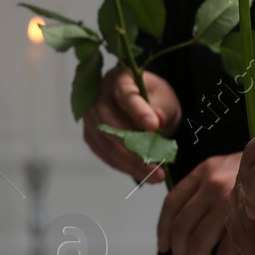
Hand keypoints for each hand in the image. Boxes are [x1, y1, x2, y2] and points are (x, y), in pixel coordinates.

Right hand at [80, 65, 181, 182]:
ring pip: (106, 143)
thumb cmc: (152, 98)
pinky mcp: (90, 136)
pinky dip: (124, 166)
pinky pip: (104, 154)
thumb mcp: (164, 99)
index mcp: (117, 79)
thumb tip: (157, 121)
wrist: (141, 105)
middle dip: (134, 147)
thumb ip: (162, 109)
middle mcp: (97, 96)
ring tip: (155, 175)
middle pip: (108, 123)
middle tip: (157, 164)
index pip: (125, 95)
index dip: (138, 111)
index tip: (154, 126)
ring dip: (131, 163)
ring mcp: (89, 118)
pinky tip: (142, 173)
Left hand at [158, 153, 239, 254]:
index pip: (172, 204)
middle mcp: (214, 186)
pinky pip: (226, 250)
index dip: (163, 229)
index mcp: (204, 172)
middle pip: (184, 227)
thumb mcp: (229, 174)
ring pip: (201, 241)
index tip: (164, 247)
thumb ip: (205, 197)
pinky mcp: (251, 220)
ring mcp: (231, 203)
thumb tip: (172, 235)